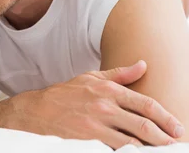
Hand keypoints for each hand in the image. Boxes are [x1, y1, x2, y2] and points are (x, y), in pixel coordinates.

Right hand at [0, 61, 182, 147]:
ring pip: (133, 144)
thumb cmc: (64, 95)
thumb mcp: (90, 78)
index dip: (167, 119)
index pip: (147, 105)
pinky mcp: (87, 143)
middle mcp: (104, 108)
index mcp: (107, 90)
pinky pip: (115, 152)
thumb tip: (143, 65)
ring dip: (149, 150)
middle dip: (164, 139)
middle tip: (174, 145)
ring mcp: (95, 127)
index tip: (177, 128)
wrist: (35, 112)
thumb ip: (119, 74)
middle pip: (145, 127)